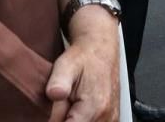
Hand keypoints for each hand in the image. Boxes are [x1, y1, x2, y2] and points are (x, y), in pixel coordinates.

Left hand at [45, 7, 119, 121]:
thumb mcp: (66, 64)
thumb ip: (59, 82)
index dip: (55, 120)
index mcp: (95, 106)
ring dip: (73, 118)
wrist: (100, 49)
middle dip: (64, 118)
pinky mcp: (111, 119)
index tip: (53, 109)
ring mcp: (110, 119)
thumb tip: (53, 94)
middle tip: (63, 101)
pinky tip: (78, 107)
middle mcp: (106, 116)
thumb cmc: (84, 57)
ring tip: (71, 102)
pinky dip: (82, 118)